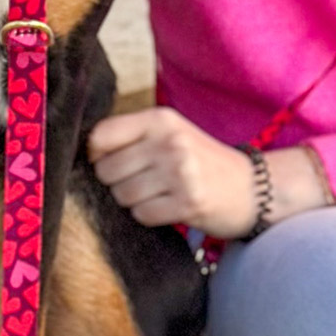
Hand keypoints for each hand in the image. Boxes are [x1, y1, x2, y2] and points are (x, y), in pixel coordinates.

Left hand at [88, 107, 328, 238]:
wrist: (252, 188)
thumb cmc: (201, 162)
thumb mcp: (171, 135)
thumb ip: (131, 137)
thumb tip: (84, 153)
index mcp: (161, 119)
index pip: (100, 136)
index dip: (96, 156)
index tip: (111, 162)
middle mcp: (170, 142)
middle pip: (107, 170)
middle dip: (116, 182)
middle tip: (142, 182)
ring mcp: (181, 172)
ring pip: (122, 195)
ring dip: (133, 201)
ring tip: (158, 194)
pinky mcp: (188, 203)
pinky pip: (142, 215)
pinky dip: (149, 216)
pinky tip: (168, 208)